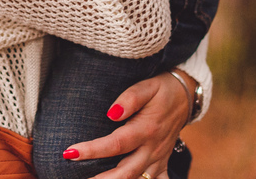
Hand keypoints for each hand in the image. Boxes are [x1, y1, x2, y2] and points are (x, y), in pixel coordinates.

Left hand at [65, 72, 192, 178]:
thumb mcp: (147, 86)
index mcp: (147, 129)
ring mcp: (158, 159)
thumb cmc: (162, 90)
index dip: (92, 150)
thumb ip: (130, 98)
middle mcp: (152, 149)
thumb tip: (112, 113)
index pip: (116, 144)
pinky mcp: (161, 163)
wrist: (186, 96)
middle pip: (126, 172)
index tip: (70, 152)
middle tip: (77, 178)